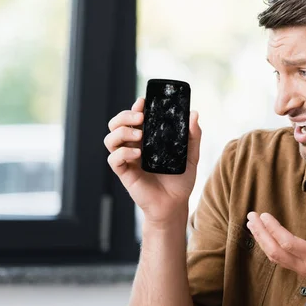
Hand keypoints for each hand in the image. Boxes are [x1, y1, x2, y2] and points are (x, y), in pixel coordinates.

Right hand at [104, 98, 201, 226]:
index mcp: (147, 138)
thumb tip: (194, 114)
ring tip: (138, 135)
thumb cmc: (181, 179)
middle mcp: (134, 146)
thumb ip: (193, 135)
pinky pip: (114, 159)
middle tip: (140, 117)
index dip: (135, 107)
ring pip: (110, 139)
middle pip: (116, 124)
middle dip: (124, 116)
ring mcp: (127, 159)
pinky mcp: (124, 173)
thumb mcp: (191, 155)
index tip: (143, 101)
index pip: (134, 118)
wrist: (175, 204)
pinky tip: (137, 153)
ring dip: (121, 132)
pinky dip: (123, 153)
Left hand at [246, 202, 305, 295]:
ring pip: (276, 257)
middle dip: (261, 234)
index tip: (263, 215)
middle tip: (250, 217)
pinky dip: (270, 248)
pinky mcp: (304, 271)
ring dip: (262, 241)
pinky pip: (281, 261)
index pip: (287, 242)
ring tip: (252, 226)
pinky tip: (266, 240)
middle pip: (275, 251)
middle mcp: (305, 266)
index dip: (273, 229)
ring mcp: (303, 270)